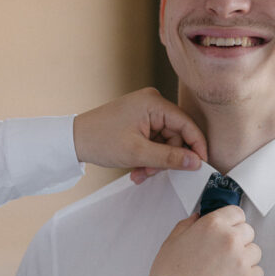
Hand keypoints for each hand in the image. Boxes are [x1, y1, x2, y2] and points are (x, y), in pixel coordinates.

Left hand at [72, 88, 206, 176]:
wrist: (73, 140)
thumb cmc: (101, 141)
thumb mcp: (138, 153)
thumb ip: (170, 158)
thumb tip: (196, 162)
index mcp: (154, 103)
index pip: (187, 124)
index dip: (196, 146)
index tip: (201, 166)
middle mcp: (152, 103)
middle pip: (176, 135)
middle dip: (166, 158)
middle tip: (151, 173)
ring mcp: (146, 111)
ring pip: (165, 142)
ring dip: (155, 161)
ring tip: (140, 173)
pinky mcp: (140, 120)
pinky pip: (154, 141)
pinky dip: (148, 156)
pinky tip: (137, 168)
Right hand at [147, 208, 262, 275]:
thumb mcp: (172, 242)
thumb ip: (188, 225)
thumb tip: (198, 217)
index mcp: (212, 225)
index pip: (236, 213)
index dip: (231, 222)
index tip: (228, 230)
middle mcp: (230, 239)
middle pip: (248, 231)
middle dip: (238, 240)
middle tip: (223, 253)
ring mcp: (241, 260)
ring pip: (255, 252)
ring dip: (244, 258)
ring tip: (226, 269)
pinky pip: (258, 273)